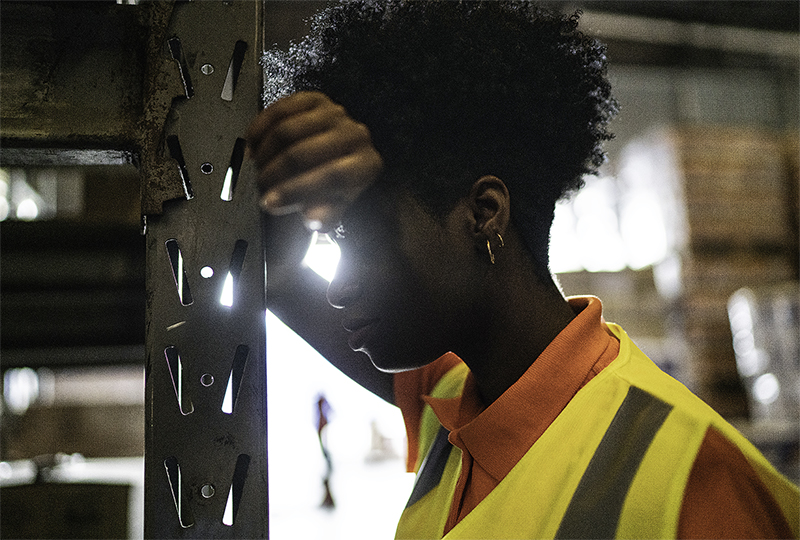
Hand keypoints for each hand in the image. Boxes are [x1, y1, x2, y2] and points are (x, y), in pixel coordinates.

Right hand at [246, 91, 382, 230]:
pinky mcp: (315, 100)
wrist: (341, 158)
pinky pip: (279, 110)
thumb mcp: (334, 208)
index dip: (295, 191)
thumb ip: (325, 217)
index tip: (270, 202)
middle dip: (274, 173)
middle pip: (303, 152)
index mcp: (366, 165)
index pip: (330, 176)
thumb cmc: (338, 186)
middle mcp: (355, 135)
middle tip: (260, 187)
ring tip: (258, 168)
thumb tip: (312, 218)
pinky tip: (253, 144)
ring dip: (265, 152)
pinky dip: (260, 128)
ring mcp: (335, 114)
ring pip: (286, 130)